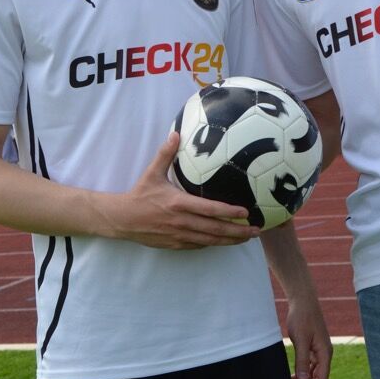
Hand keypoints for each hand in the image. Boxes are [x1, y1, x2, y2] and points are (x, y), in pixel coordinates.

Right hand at [105, 132, 261, 250]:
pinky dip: (214, 243)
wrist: (122, 219)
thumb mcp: (152, 173)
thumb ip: (165, 154)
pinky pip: (199, 245)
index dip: (228, 212)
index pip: (209, 209)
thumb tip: (176, 133)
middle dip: (237, 231)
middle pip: (215, 229)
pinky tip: (225, 241)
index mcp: (178, 203)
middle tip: (256, 230)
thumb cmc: (140, 194)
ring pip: (210, 240)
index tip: (245, 212)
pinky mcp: (175, 244)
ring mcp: (179, 235)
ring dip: (230, 240)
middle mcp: (181, 221)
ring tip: (247, 238)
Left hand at [285, 295, 331, 378]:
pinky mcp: (312, 348)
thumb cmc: (302, 317)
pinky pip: (308, 366)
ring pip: (312, 374)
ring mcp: (318, 351)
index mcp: (325, 353)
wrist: (303, 300)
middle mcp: (324, 354)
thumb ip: (302, 360)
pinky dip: (301, 374)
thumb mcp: (301, 339)